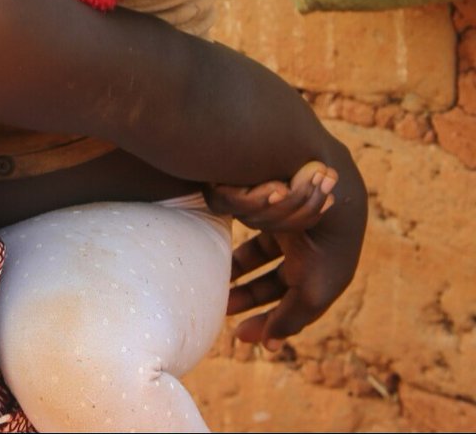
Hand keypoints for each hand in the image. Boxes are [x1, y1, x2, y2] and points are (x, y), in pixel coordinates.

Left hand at [224, 155, 365, 349]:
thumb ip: (289, 319)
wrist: (326, 190)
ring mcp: (284, 221)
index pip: (287, 301)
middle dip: (245, 295)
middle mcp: (301, 247)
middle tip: (220, 308)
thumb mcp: (310, 291)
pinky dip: (229, 232)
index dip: (265, 319)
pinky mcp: (266, 198)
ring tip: (209, 279)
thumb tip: (268, 346)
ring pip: (254, 250)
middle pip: (268, 278)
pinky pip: (242, 218)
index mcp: (316, 269)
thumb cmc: (323, 246)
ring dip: (233, 267)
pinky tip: (211, 242)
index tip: (239, 335)